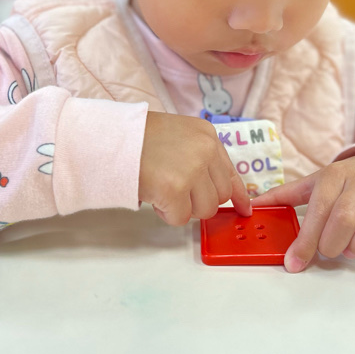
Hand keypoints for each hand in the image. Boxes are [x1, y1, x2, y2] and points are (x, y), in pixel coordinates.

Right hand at [139, 111, 251, 225]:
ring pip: (204, 210)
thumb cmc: (137, 139)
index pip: (231, 172)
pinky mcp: (175, 189)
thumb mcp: (178, 136)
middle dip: (198, 200)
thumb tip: (222, 191)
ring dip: (183, 208)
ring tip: (162, 189)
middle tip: (174, 191)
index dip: (238, 195)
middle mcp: (205, 150)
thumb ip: (200, 158)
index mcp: (207, 135)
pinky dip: (167, 213)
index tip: (245, 208)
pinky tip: (154, 195)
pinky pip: (181, 218)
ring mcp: (192, 169)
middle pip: (219, 196)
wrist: (109, 138)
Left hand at [252, 151, 354, 271]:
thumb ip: (286, 196)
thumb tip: (253, 205)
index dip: (305, 239)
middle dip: (331, 242)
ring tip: (352, 249)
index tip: (293, 263)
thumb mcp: (318, 182)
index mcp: (336, 176)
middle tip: (328, 250)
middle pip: (346, 215)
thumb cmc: (351, 180)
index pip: (318, 209)